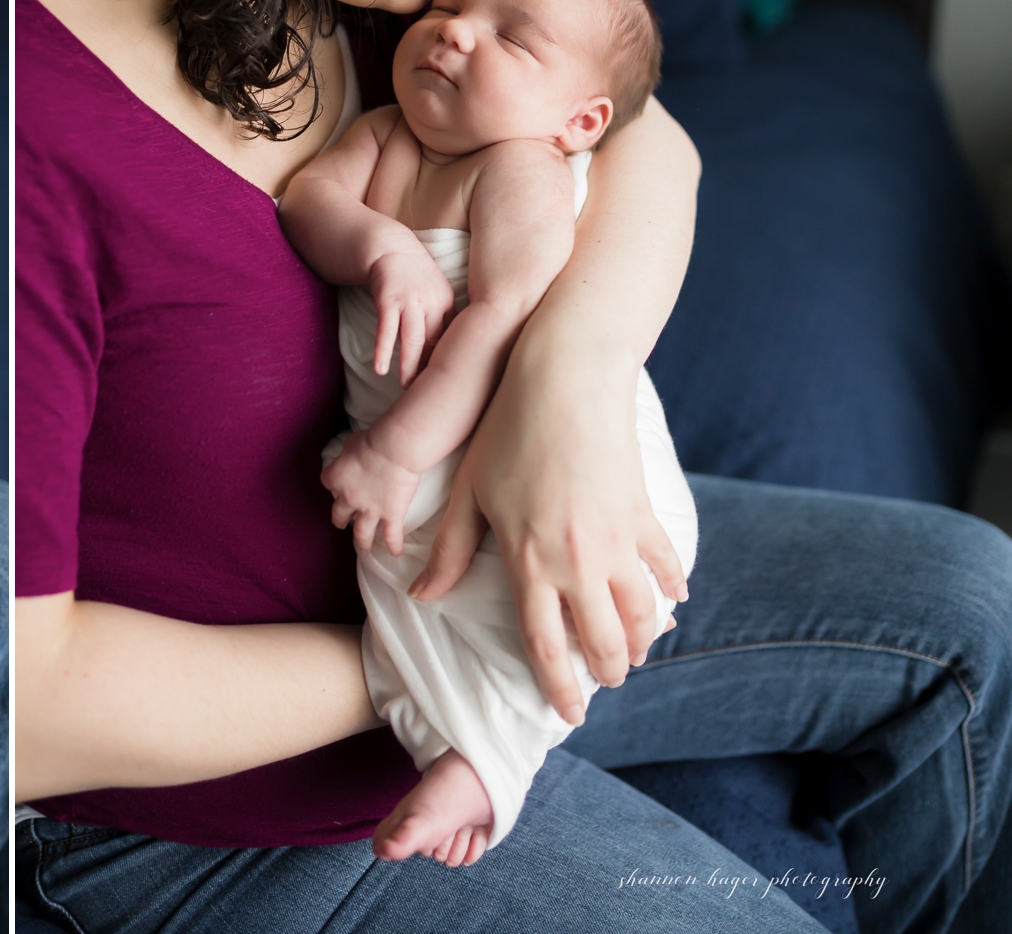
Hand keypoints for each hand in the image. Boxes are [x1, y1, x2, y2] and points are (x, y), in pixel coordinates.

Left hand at [322, 429, 421, 555]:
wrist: (394, 450)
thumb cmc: (373, 441)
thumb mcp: (351, 442)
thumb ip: (347, 454)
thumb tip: (352, 456)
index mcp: (336, 478)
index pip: (328, 483)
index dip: (334, 484)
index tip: (340, 483)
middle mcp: (349, 498)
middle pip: (339, 513)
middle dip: (340, 519)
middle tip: (342, 523)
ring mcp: (370, 510)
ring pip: (361, 533)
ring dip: (361, 541)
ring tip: (363, 546)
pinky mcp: (391, 516)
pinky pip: (391, 536)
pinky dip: (393, 546)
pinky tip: (395, 552)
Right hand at [366, 243, 454, 385]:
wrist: (388, 246)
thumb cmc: (412, 274)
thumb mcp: (435, 292)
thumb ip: (441, 316)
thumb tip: (444, 348)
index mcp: (447, 302)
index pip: (449, 340)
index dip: (446, 362)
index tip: (442, 382)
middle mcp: (432, 302)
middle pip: (434, 343)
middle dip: (430, 370)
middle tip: (426, 393)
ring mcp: (410, 300)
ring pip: (413, 339)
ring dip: (409, 365)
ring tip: (406, 387)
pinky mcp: (388, 298)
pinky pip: (386, 329)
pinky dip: (383, 350)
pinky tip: (379, 368)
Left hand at [410, 354, 686, 725]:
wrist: (566, 381)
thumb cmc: (507, 432)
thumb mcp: (469, 492)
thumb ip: (451, 550)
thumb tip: (422, 595)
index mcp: (530, 562)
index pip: (545, 644)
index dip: (557, 686)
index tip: (568, 714)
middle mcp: (580, 562)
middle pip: (601, 642)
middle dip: (604, 673)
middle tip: (603, 684)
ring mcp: (619, 541)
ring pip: (640, 614)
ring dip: (638, 641)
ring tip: (631, 654)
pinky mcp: (645, 515)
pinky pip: (666, 566)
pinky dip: (672, 588)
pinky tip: (674, 601)